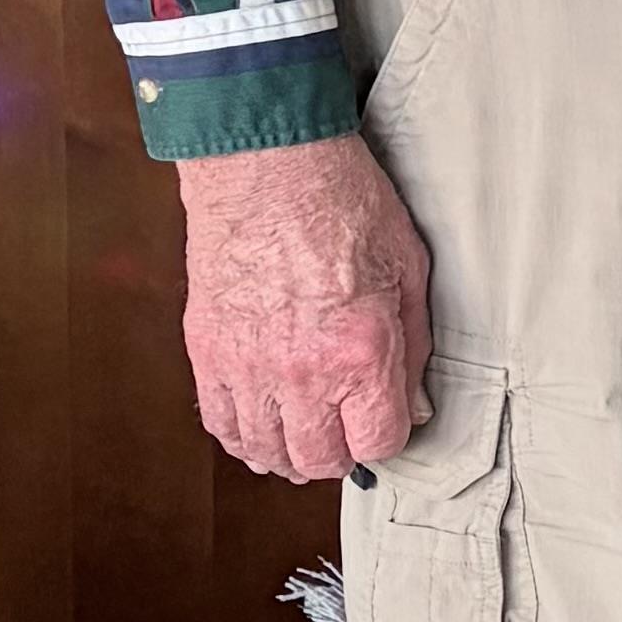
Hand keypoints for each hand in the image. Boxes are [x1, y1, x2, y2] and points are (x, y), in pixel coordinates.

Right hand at [176, 134, 431, 482]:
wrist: (265, 161)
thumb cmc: (342, 201)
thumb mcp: (408, 267)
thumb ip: (414, 347)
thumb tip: (413, 405)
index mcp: (360, 351)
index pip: (379, 443)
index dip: (388, 436)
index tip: (386, 417)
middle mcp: (302, 372)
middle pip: (320, 460)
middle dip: (340, 453)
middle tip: (346, 430)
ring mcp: (247, 367)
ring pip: (266, 452)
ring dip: (290, 453)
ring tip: (304, 436)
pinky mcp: (207, 353)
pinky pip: (221, 423)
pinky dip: (243, 435)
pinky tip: (261, 426)